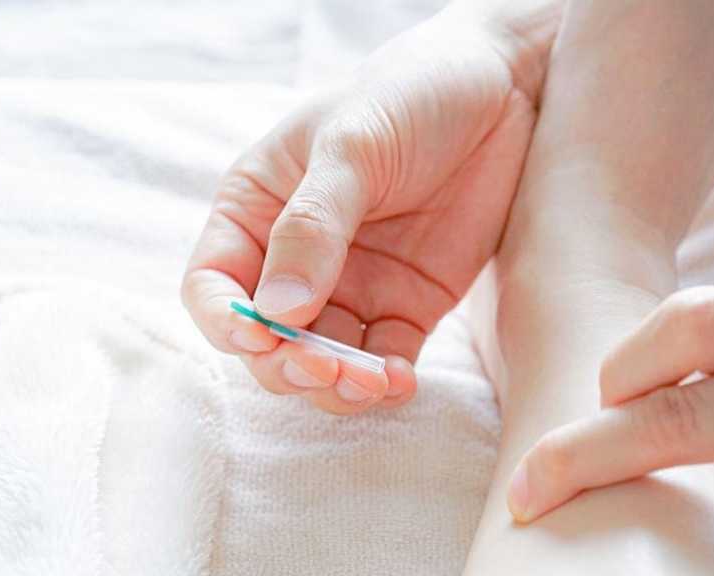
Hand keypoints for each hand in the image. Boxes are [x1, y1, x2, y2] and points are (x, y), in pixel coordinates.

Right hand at [182, 5, 550, 413]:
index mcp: (257, 211)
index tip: (261, 336)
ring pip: (323, 362)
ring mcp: (352, 286)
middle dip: (287, 363)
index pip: (213, 285)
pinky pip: (383, 359)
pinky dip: (385, 382)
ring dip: (337, 386)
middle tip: (325, 367)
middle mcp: (295, 258)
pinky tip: (399, 381)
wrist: (500, 89)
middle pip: (267, 339)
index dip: (226, 322)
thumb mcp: (353, 146)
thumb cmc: (408, 95)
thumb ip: (313, 225)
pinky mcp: (406, 305)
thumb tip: (277, 312)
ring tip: (370, 382)